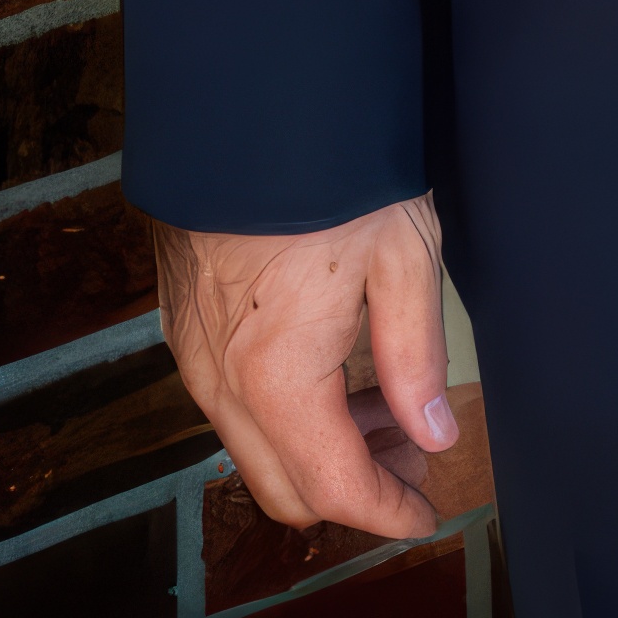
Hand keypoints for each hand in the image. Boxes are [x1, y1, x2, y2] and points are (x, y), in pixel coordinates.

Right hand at [153, 194, 455, 540]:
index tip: (428, 512)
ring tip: (389, 411)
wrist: (245, 104)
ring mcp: (192, 355)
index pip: (334, 486)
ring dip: (321, 451)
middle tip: (416, 459)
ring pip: (256, 449)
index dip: (388, 513)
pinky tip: (337, 371)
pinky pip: (232, 404)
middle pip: (286, 487)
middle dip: (356, 492)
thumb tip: (435, 434)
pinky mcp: (181, 326)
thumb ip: (417, 355)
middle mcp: (220, 381)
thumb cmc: (331, 171)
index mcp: (277, 375)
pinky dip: (286, 413)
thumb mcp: (402, 254)